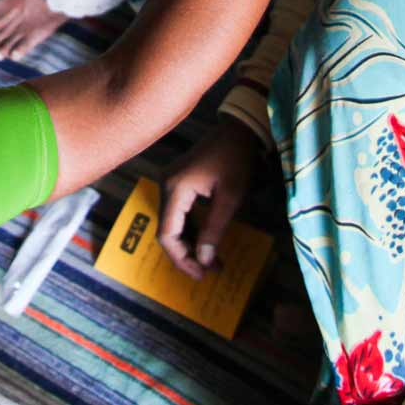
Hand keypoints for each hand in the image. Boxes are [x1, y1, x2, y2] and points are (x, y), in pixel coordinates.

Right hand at [158, 117, 260, 278]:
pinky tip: (206, 243)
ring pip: (172, 224)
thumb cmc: (237, 160)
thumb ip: (214, 230)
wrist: (238, 130)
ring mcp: (169, 182)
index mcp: (175, 188)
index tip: (201, 274)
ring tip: (211, 262)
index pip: (167, 234)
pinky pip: (178, 213)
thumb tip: (204, 260)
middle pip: (166, 230)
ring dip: (189, 244)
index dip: (181, 258)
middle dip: (186, 254)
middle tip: (208, 272)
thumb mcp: (231, 198)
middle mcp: (165, 185)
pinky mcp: (178, 182)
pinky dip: (190, 230)